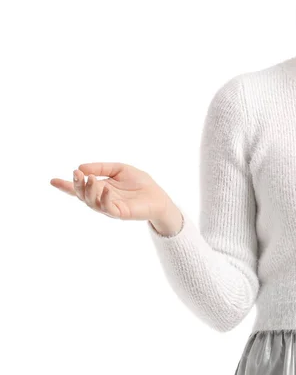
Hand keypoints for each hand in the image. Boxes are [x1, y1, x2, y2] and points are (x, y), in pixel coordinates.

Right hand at [50, 162, 171, 221]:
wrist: (158, 196)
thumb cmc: (140, 183)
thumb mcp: (119, 169)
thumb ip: (101, 168)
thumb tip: (80, 168)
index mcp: (100, 188)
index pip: (80, 188)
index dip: (65, 186)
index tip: (52, 180)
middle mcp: (102, 199)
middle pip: (82, 195)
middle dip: (77, 185)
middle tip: (76, 174)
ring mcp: (109, 207)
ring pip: (92, 202)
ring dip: (89, 190)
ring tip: (90, 178)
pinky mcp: (120, 213)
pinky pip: (108, 207)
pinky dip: (105, 197)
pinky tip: (106, 188)